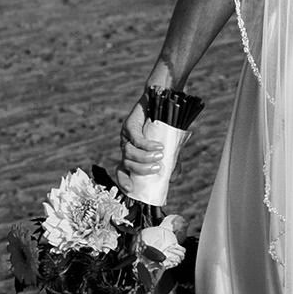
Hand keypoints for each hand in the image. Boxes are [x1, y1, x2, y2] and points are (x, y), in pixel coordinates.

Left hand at [116, 63, 175, 187]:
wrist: (165, 104)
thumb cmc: (166, 129)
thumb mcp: (170, 150)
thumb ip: (170, 164)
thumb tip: (170, 180)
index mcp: (132, 157)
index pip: (122, 172)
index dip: (123, 181)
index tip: (131, 189)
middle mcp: (126, 148)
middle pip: (125, 164)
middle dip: (140, 170)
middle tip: (157, 169)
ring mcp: (126, 137)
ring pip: (128, 153)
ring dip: (144, 157)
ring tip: (160, 156)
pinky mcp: (129, 125)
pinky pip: (135, 139)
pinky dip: (146, 145)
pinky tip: (157, 147)